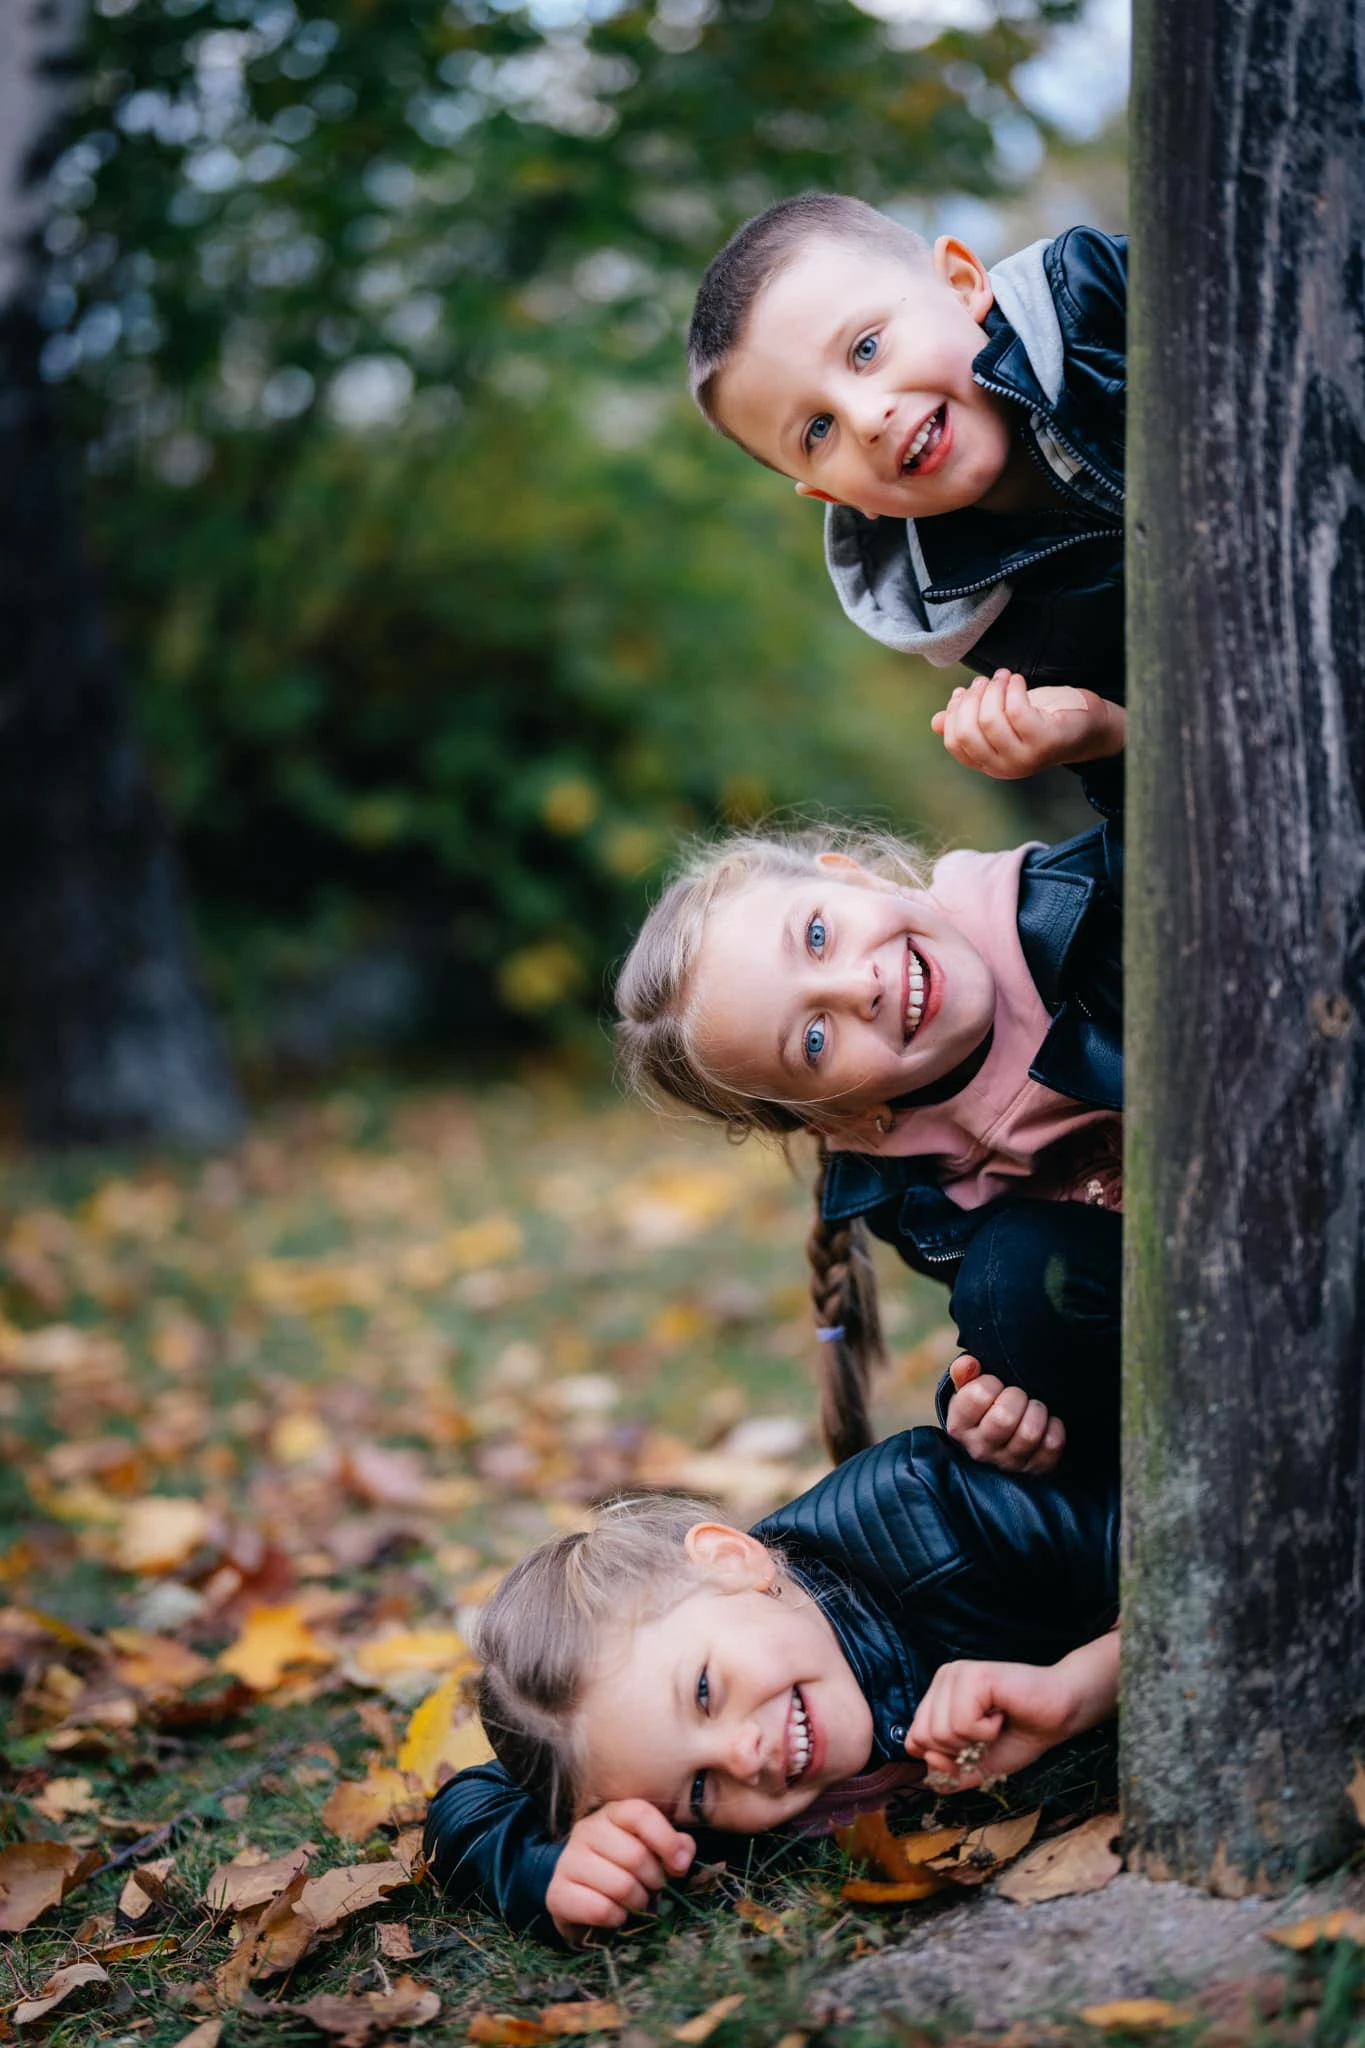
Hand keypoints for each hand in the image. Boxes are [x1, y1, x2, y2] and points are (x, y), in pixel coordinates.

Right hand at [546, 1799, 694, 1940]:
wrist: (584, 1902)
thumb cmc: (625, 1871)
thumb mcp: (652, 1852)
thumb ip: (674, 1846)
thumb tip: (683, 1855)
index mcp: (612, 1813)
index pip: (640, 1814)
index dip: (666, 1840)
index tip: (680, 1867)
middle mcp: (586, 1830)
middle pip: (634, 1855)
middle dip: (654, 1881)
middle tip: (653, 1889)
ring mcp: (568, 1860)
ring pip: (619, 1885)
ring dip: (637, 1902)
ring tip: (636, 1902)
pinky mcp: (557, 1893)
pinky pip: (599, 1909)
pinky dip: (616, 1918)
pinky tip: (617, 1915)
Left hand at [905, 1633, 1119, 1788]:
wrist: (1058, 1716)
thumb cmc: (1020, 1735)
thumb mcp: (977, 1766)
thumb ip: (948, 1773)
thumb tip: (928, 1761)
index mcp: (937, 1697)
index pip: (914, 1741)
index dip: (945, 1759)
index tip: (976, 1747)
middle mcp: (942, 1679)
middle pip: (924, 1738)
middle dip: (960, 1750)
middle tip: (988, 1734)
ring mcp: (956, 1674)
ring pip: (941, 1732)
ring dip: (977, 1739)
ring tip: (996, 1721)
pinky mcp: (973, 1675)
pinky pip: (962, 1722)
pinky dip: (986, 1731)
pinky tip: (1002, 1714)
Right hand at [931, 669, 1125, 778]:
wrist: (1087, 726)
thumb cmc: (1041, 720)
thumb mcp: (1001, 721)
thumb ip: (971, 722)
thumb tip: (936, 722)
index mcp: (989, 764)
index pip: (954, 742)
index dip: (954, 713)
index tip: (964, 691)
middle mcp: (1005, 767)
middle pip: (967, 730)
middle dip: (971, 699)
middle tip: (985, 681)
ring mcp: (1025, 758)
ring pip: (989, 719)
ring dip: (993, 689)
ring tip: (1005, 676)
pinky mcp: (1045, 741)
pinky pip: (1016, 711)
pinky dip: (1013, 689)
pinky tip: (1018, 680)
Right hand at [944, 1355, 1064, 1474]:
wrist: (992, 1440)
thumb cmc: (980, 1408)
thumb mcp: (965, 1390)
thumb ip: (963, 1373)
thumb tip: (968, 1363)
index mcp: (959, 1426)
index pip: (979, 1395)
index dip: (990, 1382)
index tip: (993, 1384)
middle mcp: (980, 1449)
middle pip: (1005, 1418)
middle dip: (1017, 1397)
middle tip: (1017, 1394)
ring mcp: (1008, 1462)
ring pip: (1030, 1433)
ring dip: (1036, 1411)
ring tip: (1032, 1405)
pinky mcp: (1034, 1469)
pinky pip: (1052, 1445)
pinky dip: (1054, 1427)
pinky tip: (1047, 1421)